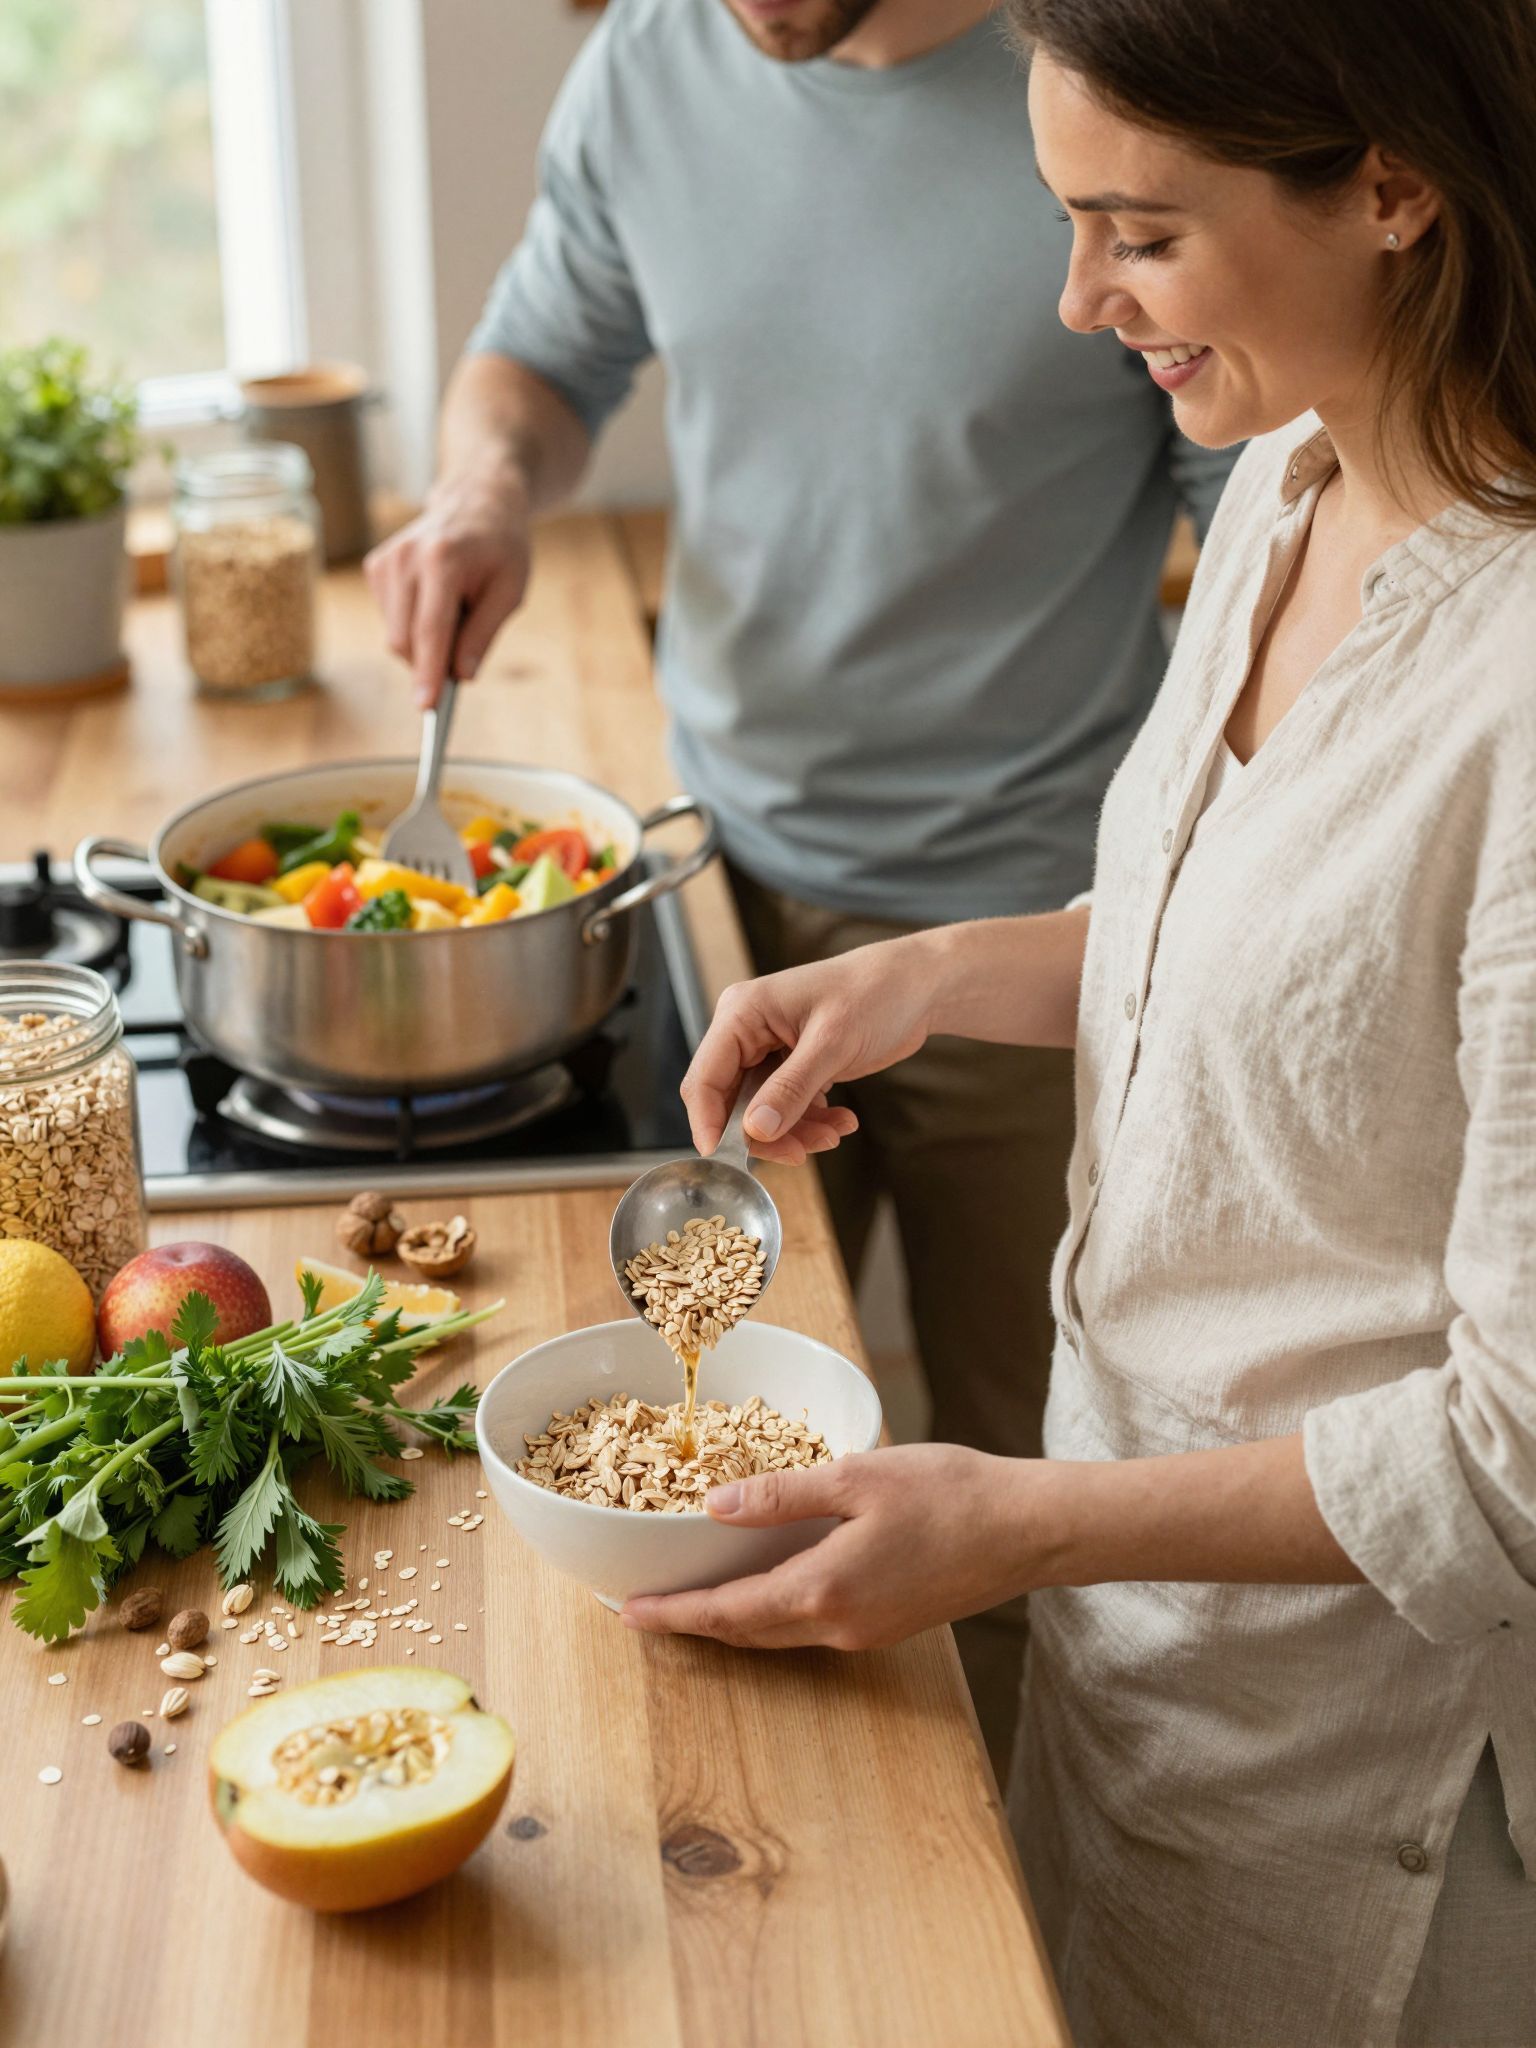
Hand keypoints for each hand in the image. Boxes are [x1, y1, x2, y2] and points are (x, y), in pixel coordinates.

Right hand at [364, 460, 532, 705]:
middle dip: (430, 663)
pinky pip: (391, 620)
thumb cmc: (501, 548)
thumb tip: (460, 677)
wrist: (477, 501)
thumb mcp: (510, 591)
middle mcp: (405, 558)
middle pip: (404, 639)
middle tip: (463, 657)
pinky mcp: (375, 566)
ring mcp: (385, 561)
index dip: (428, 672)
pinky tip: (435, 599)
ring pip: (395, 635)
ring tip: (455, 609)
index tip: (426, 707)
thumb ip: (483, 634)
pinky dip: (414, 625)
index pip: (430, 629)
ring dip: (425, 643)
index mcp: (442, 560)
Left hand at [621, 1444, 1034, 1649]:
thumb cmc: (949, 1494)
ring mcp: (865, 1633)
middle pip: (747, 1635)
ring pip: (778, 1635)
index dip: (675, 1615)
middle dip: (694, 1624)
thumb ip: (781, 1496)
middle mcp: (838, 1627)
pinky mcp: (887, 1624)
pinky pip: (811, 1627)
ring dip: (733, 1621)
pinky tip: (765, 1584)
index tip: (628, 1615)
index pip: (728, 1613)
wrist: (1027, 1530)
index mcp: (822, 1591)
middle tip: (647, 1609)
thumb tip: (714, 1508)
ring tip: (694, 1599)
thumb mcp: (856, 1478)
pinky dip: (772, 1613)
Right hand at [682, 937, 937, 1164]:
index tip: (726, 1161)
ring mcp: (769, 1050)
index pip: (705, 1078)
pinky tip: (842, 1120)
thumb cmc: (874, 994)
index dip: (709, 1123)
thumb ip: (791, 1087)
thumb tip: (755, 1130)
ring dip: (794, 1131)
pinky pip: (786, 1107)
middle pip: (730, 1102)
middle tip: (800, 1152)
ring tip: (834, 1133)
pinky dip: (810, 1121)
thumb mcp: (832, 1043)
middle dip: (764, 1133)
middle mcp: (748, 1031)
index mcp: (742, 1013)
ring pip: (760, 1112)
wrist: (915, 988)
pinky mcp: (792, 1066)